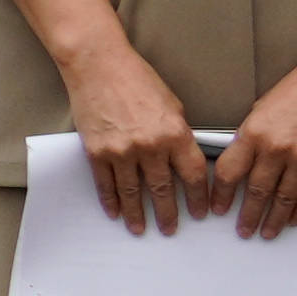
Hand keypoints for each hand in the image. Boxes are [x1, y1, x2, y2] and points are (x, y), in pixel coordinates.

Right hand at [53, 38, 211, 234]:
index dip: (197, 198)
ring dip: (138, 214)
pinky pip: (105, 183)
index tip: (199, 213)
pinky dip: (110, 200)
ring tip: (141, 229)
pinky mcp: (97, 151)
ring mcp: (122, 151)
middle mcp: (151, 146)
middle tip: (170, 229)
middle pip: (162, 189)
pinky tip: (115, 212)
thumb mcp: (172, 105)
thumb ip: (178, 134)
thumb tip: (181, 159)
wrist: (98, 66)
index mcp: (175, 133)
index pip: (192, 175)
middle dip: (168, 213)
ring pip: (132, 192)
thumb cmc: (137, 80)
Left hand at [219, 43, 296, 241]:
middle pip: (255, 191)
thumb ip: (250, 137)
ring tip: (267, 232)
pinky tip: (294, 220)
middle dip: (247, 215)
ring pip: (283, 199)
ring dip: (274, 219)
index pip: (228, 173)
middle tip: (242, 231)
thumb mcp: (261, 109)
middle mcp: (276, 149)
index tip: (217, 209)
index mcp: (253, 133)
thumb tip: (240, 163)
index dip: (220, 195)